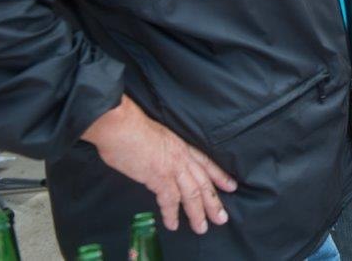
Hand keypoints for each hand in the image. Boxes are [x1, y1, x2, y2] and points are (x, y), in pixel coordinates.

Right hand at [81, 96, 236, 233]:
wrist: (121, 125)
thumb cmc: (131, 127)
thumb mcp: (156, 136)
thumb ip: (162, 149)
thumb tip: (156, 160)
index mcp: (181, 145)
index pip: (205, 163)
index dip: (219, 176)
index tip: (231, 186)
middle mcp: (181, 157)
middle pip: (203, 183)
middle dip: (213, 202)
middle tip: (222, 218)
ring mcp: (172, 167)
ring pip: (192, 194)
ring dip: (197, 213)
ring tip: (201, 228)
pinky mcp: (159, 177)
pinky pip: (170, 200)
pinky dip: (172, 214)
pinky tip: (173, 224)